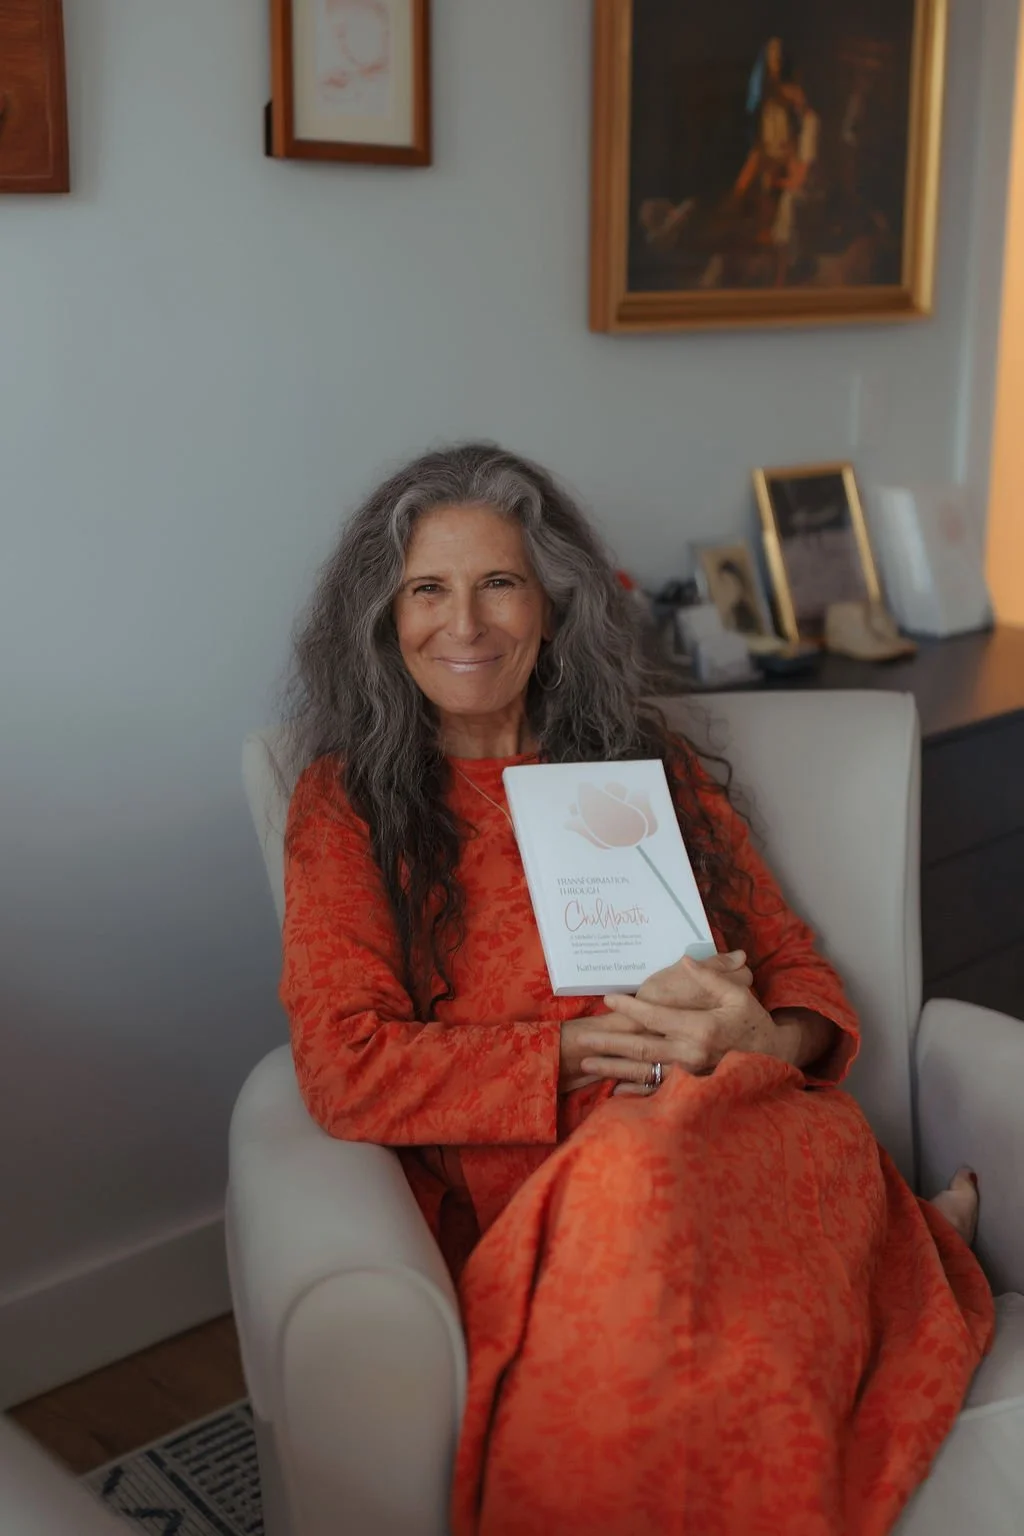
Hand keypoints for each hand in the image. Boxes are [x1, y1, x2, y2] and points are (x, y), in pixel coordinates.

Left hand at [559, 952, 759, 1094]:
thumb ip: (710, 976)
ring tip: (586, 1064)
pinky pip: (657, 1089)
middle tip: (581, 1039)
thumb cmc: (753, 1022)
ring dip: (613, 1068)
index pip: (655, 1016)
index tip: (608, 998)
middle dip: (608, 1042)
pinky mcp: (691, 1087)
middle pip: (640, 1047)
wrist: (773, 1058)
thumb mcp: (737, 995)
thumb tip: (684, 960)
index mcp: (700, 1028)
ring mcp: (689, 1074)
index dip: (629, 1007)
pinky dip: (635, 1090)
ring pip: (643, 1070)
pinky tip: (614, 1089)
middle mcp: (691, 1053)